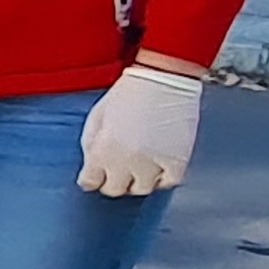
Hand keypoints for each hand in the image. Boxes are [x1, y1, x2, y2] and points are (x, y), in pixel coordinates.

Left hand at [79, 64, 201, 196]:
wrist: (163, 79)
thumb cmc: (128, 92)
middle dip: (112, 181)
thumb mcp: (96, 117)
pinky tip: (158, 167)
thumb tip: (91, 165)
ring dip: (138, 180)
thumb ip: (91, 145)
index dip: (91, 179)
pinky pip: (168, 182)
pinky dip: (162, 178)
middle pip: (115, 189)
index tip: (93, 176)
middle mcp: (126, 162)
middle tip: (116, 170)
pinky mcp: (178, 160)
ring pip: (142, 189)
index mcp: (102, 150)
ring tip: (138, 166)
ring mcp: (154, 163)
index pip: (91, 182)